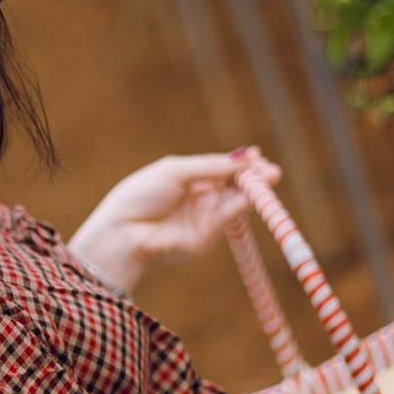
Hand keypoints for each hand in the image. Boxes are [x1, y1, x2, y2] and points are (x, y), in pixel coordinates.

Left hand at [66, 147, 283, 293]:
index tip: (258, 155)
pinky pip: (229, 218)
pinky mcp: (206, 237)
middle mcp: (199, 197)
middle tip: (271, 170)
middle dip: (254, 176)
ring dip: (255, 190)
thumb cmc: (140, 196)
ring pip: (236, 200)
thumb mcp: (175, 171)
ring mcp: (204, 218)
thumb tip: (244, 156)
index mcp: (188, 177)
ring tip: (270, 177)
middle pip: (235, 184)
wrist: (122, 232)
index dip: (242, 162)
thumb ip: (210, 166)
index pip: (223, 168)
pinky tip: (254, 193)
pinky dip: (243, 204)